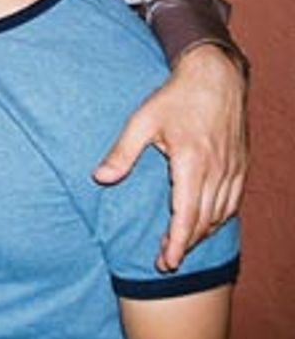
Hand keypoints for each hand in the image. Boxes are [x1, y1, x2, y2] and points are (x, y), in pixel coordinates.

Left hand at [92, 44, 247, 271]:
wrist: (216, 76)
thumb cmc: (176, 97)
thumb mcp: (142, 121)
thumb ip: (122, 153)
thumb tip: (100, 178)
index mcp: (193, 163)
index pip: (186, 215)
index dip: (177, 243)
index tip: (166, 262)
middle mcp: (217, 170)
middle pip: (203, 221)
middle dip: (185, 245)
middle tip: (166, 260)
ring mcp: (232, 169)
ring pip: (220, 215)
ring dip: (201, 233)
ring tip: (180, 245)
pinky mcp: (240, 165)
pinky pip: (233, 202)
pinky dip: (219, 218)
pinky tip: (205, 223)